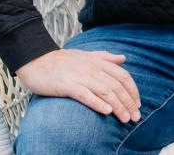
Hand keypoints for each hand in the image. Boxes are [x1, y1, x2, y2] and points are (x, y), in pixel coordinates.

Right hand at [15, 49, 140, 123]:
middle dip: (128, 103)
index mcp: (98, 61)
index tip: (137, 104)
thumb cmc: (61, 61)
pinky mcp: (66, 85)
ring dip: (118, 106)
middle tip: (135, 117)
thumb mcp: (86, 55)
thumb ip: (105, 57)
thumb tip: (123, 58)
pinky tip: (106, 111)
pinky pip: (85, 95)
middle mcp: (92, 68)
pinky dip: (97, 103)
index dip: (133, 91)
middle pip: (116, 86)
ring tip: (125, 119)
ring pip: (105, 91)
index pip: (123, 76)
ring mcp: (79, 76)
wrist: (35, 60)